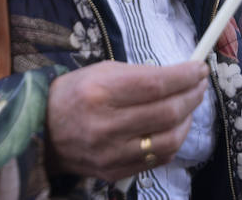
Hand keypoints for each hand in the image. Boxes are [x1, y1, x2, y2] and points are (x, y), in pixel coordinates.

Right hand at [46, 59, 206, 182]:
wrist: (42, 133)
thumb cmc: (75, 94)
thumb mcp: (101, 71)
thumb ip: (140, 75)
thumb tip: (180, 76)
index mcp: (101, 92)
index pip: (156, 84)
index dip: (185, 76)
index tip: (200, 68)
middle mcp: (106, 125)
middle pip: (167, 112)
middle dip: (193, 96)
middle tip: (200, 85)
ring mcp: (111, 153)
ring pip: (169, 140)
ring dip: (188, 121)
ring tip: (190, 107)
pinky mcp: (115, 172)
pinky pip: (158, 159)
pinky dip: (173, 141)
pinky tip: (175, 127)